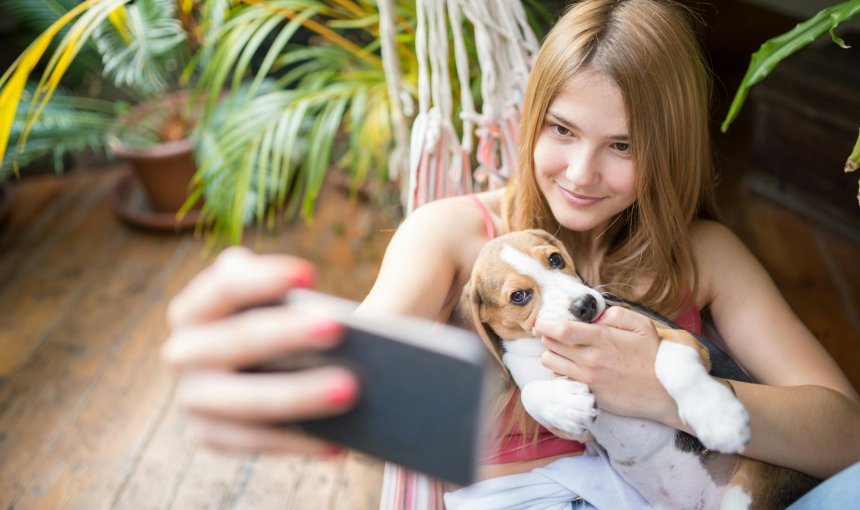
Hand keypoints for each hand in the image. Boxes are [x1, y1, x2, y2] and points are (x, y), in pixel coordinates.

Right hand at [162, 246, 358, 455]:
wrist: (265, 367)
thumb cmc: (281, 324)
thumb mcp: (282, 304)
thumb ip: (304, 301)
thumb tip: (363, 322)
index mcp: (195, 307)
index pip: (224, 286)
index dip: (263, 279)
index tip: (309, 273)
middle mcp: (183, 350)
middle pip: (236, 340)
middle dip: (286, 334)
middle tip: (338, 328)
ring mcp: (193, 397)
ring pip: (244, 400)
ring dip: (297, 395)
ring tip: (350, 390)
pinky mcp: (210, 434)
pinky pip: (253, 441)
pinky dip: (294, 441)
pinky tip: (337, 441)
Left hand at [534, 306, 676, 423]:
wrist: (665, 394)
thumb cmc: (654, 357)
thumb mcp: (643, 326)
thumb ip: (616, 315)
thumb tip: (595, 316)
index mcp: (602, 339)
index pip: (561, 330)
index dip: (546, 324)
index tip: (541, 322)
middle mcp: (590, 359)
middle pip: (550, 344)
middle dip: (548, 336)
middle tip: (556, 334)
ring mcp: (588, 379)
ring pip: (551, 362)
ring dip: (552, 354)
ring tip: (564, 351)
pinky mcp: (588, 394)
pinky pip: (561, 380)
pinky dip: (561, 372)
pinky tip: (572, 368)